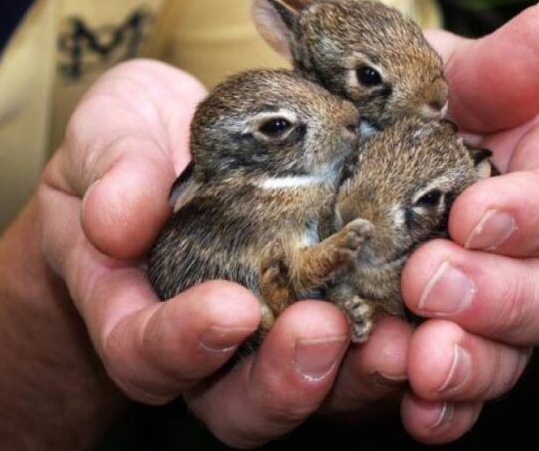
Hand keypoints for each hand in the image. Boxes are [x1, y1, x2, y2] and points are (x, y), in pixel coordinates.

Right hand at [36, 60, 361, 447]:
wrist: (181, 142)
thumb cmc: (133, 143)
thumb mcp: (110, 137)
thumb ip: (112, 172)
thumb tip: (117, 221)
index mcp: (136, 307)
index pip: (145, 352)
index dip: (182, 344)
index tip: (229, 308)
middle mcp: (208, 339)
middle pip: (237, 401)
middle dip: (283, 380)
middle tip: (323, 331)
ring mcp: (270, 327)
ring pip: (309, 386)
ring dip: (353, 373)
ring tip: (396, 337)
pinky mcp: (325, 299)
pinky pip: (359, 341)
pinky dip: (393, 333)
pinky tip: (428, 308)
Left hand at [318, 0, 538, 442]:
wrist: (330, 154)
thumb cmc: (395, 104)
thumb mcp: (436, 74)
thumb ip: (500, 66)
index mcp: (537, 182)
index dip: (535, 213)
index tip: (476, 212)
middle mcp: (524, 257)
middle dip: (501, 297)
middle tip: (431, 282)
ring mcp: (480, 313)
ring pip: (506, 358)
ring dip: (470, 364)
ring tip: (420, 360)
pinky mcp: (430, 353)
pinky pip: (451, 399)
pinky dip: (438, 409)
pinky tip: (410, 407)